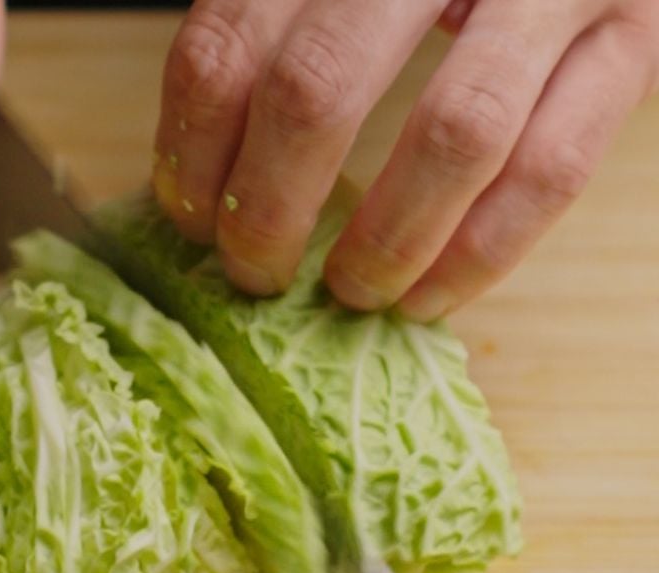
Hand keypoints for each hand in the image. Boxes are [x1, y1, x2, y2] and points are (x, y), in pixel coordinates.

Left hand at [152, 0, 658, 317]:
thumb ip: (277, 46)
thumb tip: (203, 187)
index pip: (228, 43)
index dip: (195, 149)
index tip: (192, 220)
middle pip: (319, 89)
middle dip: (270, 210)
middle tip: (255, 274)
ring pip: (453, 137)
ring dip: (384, 243)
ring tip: (348, 294)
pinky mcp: (630, 40)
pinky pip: (549, 172)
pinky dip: (478, 256)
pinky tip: (426, 299)